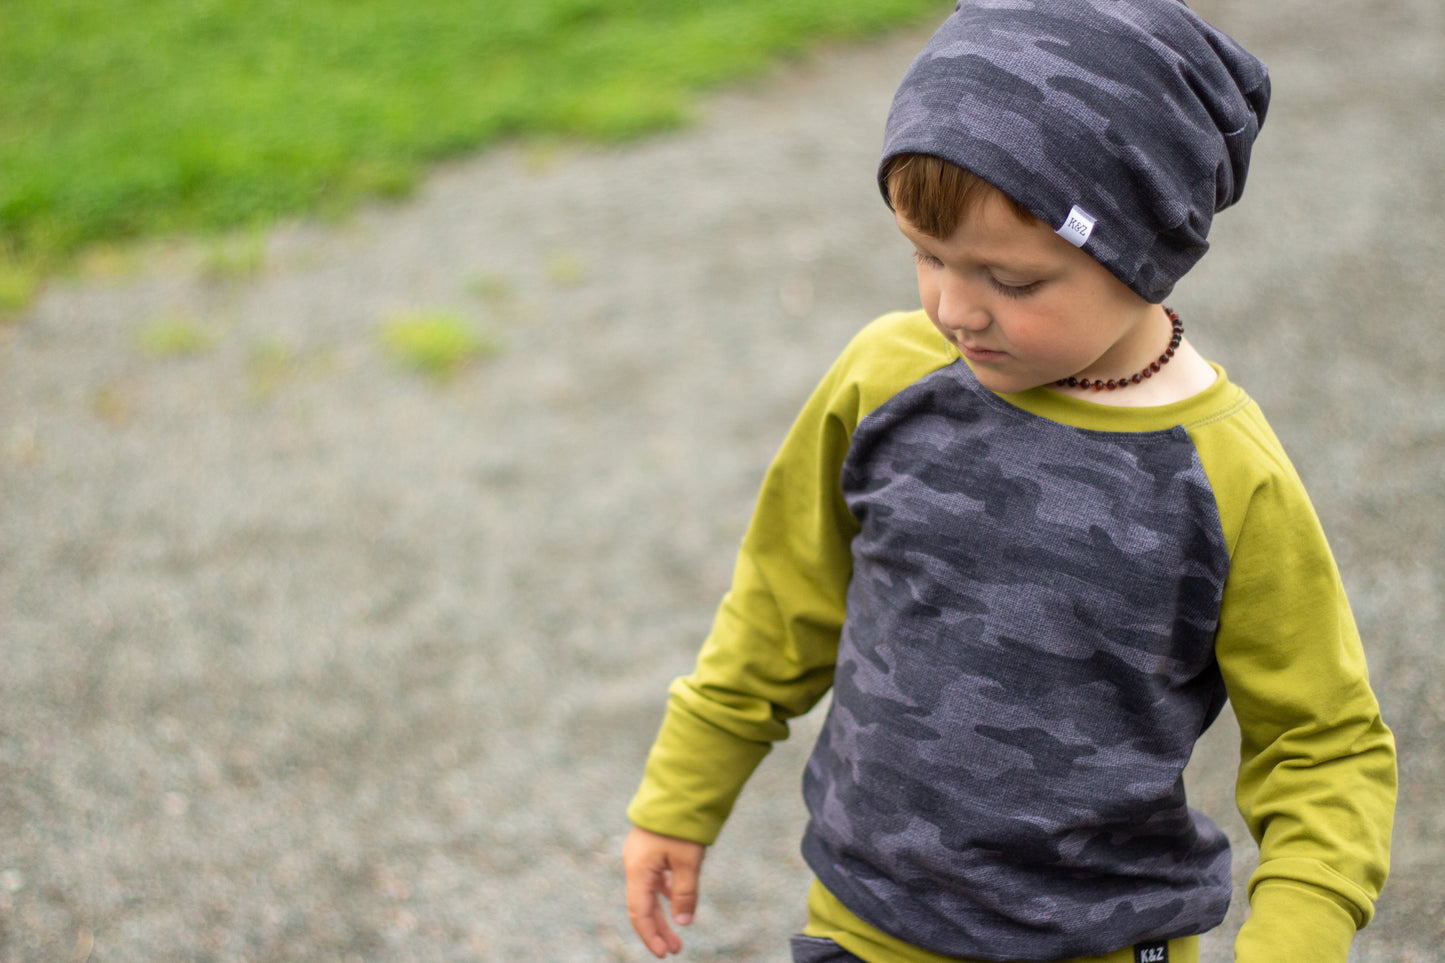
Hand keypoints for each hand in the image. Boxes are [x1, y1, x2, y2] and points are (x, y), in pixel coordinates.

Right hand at [623, 825, 706, 957]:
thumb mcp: (688, 860)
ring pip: (648, 891)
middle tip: (675, 949)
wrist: (679, 787)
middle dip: (657, 928)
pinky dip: (663, 891)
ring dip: (662, 911)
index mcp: (638, 869)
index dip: (650, 935)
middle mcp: (634, 863)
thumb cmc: (681, 823)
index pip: (640, 912)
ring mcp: (640, 854)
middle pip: (642, 905)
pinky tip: (675, 897)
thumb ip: (685, 892)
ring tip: (678, 929)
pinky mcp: (650, 847)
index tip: (665, 953)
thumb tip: (683, 922)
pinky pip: (653, 877)